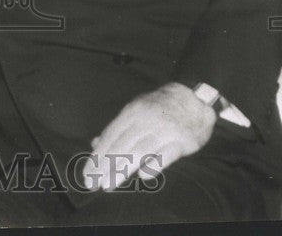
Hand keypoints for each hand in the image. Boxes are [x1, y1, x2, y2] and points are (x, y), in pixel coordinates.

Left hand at [83, 82, 215, 190]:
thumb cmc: (159, 108)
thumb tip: (95, 143)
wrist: (193, 97)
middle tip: (93, 183)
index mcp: (131, 112)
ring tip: (108, 184)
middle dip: (104, 166)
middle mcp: (145, 120)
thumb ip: (117, 129)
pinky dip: (154, 164)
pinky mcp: (182, 140)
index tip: (88, 173)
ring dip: (121, 170)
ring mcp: (164, 130)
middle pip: (121, 146)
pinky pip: (166, 154)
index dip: (97, 156)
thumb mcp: (135, 111)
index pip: (110, 137)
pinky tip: (143, 176)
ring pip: (138, 151)